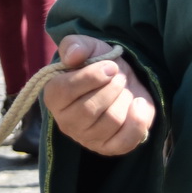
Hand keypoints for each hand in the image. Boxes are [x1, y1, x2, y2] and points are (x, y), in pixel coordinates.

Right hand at [43, 35, 154, 156]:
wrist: (122, 80)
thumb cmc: (99, 64)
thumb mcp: (88, 47)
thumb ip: (75, 45)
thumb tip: (73, 56)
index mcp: (54, 97)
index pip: (66, 90)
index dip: (92, 76)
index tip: (110, 66)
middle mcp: (65, 122)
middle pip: (90, 108)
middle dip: (113, 86)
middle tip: (118, 77)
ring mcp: (87, 138)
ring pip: (111, 120)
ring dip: (125, 98)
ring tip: (124, 89)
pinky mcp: (108, 148)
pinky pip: (125, 141)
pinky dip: (137, 120)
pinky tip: (137, 104)